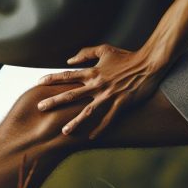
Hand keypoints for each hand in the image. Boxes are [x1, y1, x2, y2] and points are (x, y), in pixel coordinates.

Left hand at [37, 44, 165, 138]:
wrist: (149, 63)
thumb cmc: (126, 56)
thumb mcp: (105, 50)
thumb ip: (86, 53)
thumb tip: (69, 60)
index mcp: (93, 72)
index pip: (68, 75)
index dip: (52, 78)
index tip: (38, 83)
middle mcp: (98, 84)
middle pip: (72, 94)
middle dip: (55, 101)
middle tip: (40, 108)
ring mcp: (109, 95)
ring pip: (88, 110)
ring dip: (75, 121)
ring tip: (64, 131)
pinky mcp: (121, 103)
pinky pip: (109, 118)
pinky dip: (100, 128)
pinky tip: (91, 137)